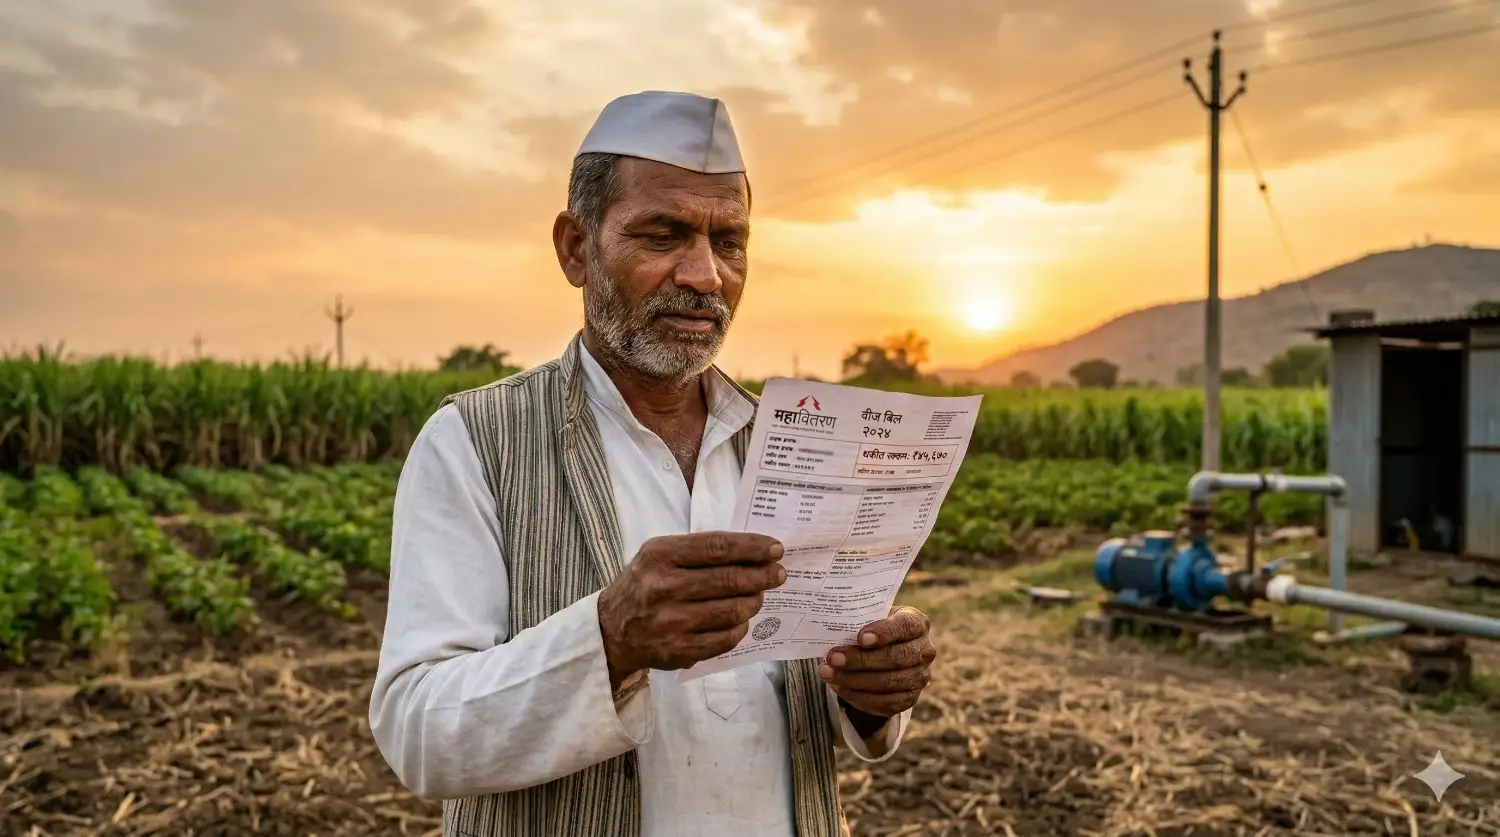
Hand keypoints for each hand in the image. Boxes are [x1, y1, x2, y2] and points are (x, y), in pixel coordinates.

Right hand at [598, 532, 785, 687]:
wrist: (611, 630)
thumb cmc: (644, 585)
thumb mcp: (659, 555)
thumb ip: (699, 550)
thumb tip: (753, 552)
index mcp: (659, 555)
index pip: (717, 548)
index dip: (752, 548)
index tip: (776, 549)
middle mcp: (663, 587)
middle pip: (729, 580)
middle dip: (762, 576)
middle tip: (778, 574)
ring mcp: (670, 622)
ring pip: (732, 611)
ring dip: (754, 602)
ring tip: (759, 596)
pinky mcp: (678, 651)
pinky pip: (725, 639)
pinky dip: (740, 628)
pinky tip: (742, 620)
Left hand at [819, 606, 935, 719]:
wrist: (884, 652)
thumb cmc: (874, 629)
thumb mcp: (871, 618)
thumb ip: (860, 622)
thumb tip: (833, 633)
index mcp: (917, 624)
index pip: (904, 626)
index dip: (884, 633)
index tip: (861, 638)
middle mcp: (924, 650)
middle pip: (895, 658)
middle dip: (860, 660)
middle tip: (832, 658)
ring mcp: (920, 677)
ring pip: (888, 682)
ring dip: (854, 680)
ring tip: (828, 673)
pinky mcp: (909, 698)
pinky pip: (884, 702)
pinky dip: (858, 696)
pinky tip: (838, 687)